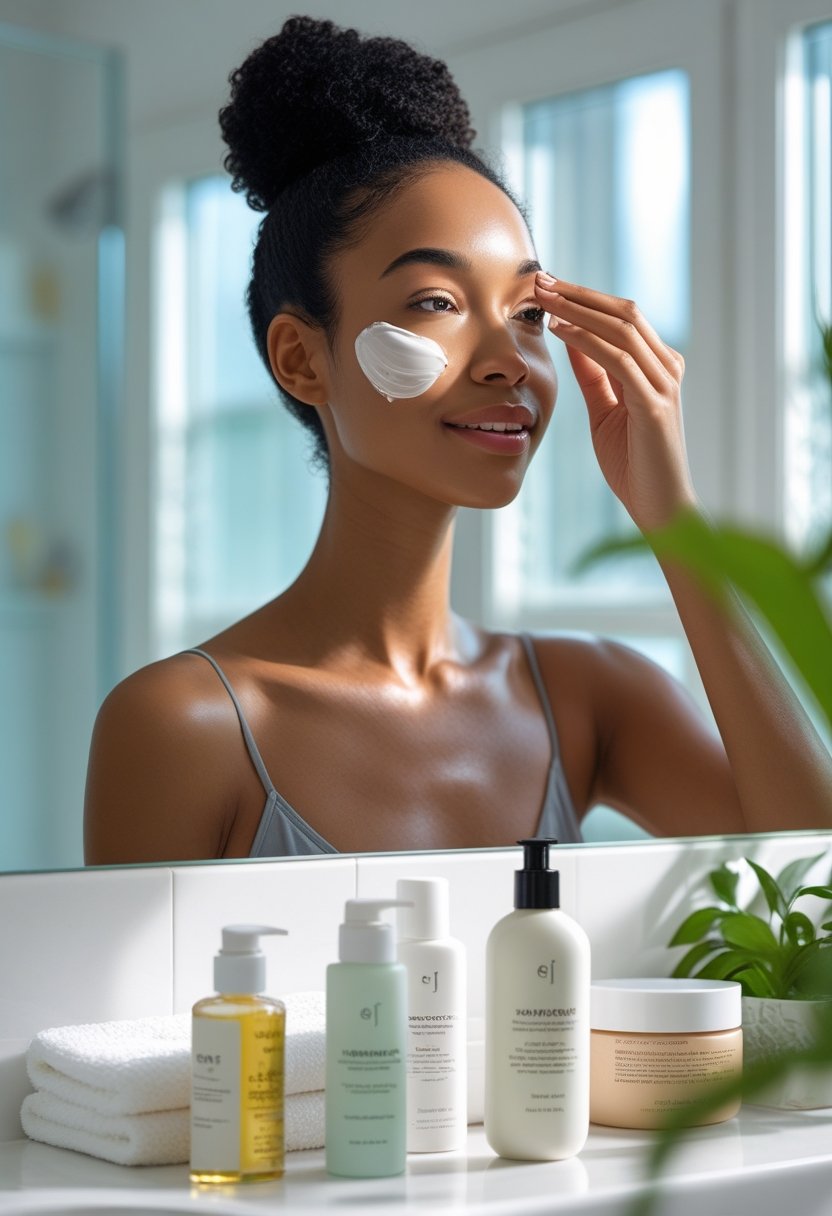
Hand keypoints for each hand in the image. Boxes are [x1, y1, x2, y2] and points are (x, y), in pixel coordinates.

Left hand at [534, 273, 697, 532]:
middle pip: (623, 311)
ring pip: (621, 328)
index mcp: (657, 366)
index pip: (621, 317)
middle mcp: (666, 367)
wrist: (659, 507)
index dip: (584, 298)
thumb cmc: (633, 463)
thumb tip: (572, 336)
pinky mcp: (655, 405)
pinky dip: (587, 340)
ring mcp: (664, 384)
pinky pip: (618, 360)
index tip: (547, 287)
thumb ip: (594, 374)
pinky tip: (560, 331)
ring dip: (578, 309)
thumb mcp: (605, 410)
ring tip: (543, 298)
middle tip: (540, 280)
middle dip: (578, 293)